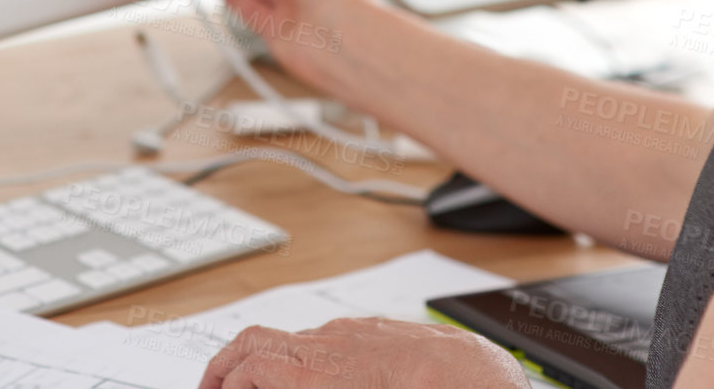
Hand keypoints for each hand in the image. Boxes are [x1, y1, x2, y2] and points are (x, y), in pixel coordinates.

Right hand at [198, 317, 527, 388]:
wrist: (491, 381)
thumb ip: (304, 385)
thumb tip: (261, 381)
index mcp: (325, 374)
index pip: (249, 367)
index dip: (222, 384)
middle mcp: (335, 345)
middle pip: (255, 341)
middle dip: (224, 367)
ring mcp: (355, 332)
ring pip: (288, 338)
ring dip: (261, 362)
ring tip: (253, 388)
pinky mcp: (376, 330)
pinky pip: (324, 338)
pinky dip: (299, 358)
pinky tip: (309, 380)